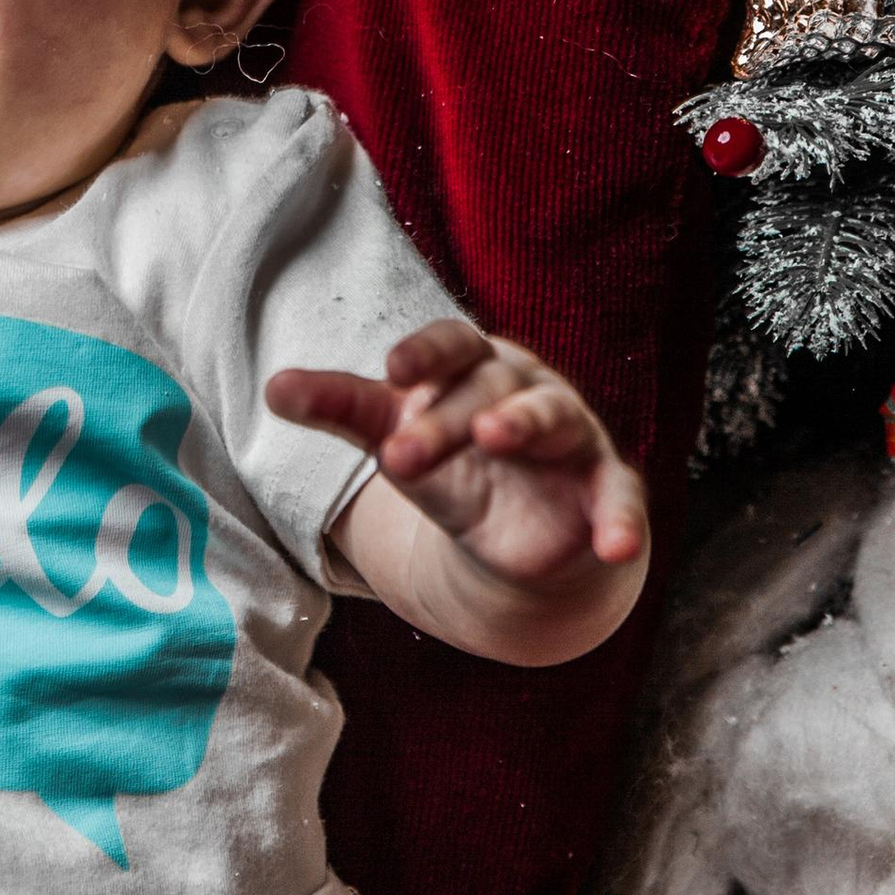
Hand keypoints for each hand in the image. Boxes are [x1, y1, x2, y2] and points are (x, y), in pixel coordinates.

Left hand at [267, 322, 646, 595]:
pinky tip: (618, 548)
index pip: (451, 346)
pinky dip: (622, 520)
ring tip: (496, 437)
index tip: (391, 370)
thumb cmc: (452, 459)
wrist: (521, 528)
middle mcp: (527, 389)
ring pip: (554, 418)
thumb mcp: (396, 435)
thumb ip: (343, 408)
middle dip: (447, 417)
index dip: (424, 354)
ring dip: (528, 424)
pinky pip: (619, 498)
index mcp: (474, 366)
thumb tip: (273, 387)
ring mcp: (572, 435)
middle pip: (488, 389)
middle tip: (401, 452)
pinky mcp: (606, 489)